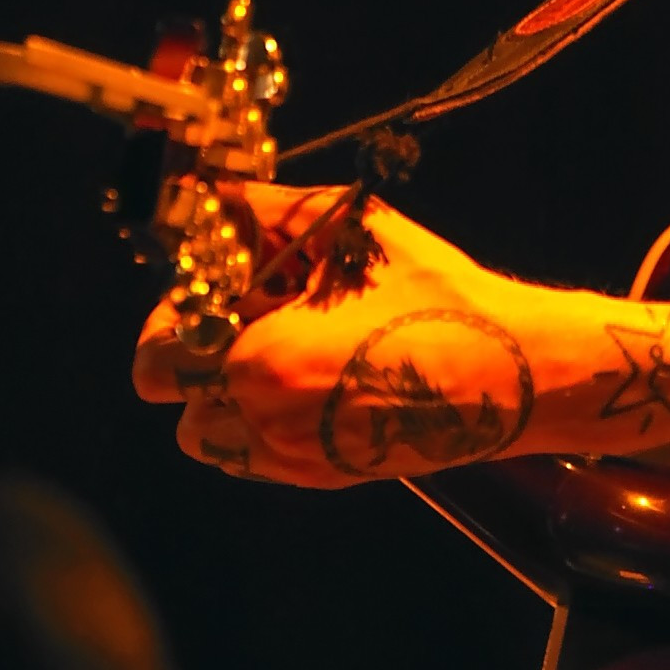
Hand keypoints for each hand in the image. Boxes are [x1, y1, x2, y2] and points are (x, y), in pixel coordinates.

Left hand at [132, 183, 535, 485]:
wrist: (512, 373)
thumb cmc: (435, 294)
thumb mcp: (352, 230)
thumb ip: (266, 209)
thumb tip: (210, 192)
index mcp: (262, 362)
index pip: (157, 359)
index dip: (175, 316)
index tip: (215, 287)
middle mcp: (266, 423)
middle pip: (175, 402)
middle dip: (196, 356)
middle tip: (245, 317)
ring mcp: (295, 459)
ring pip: (209, 436)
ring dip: (222, 396)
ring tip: (279, 352)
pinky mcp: (323, 477)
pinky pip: (253, 456)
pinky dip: (259, 421)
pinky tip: (311, 379)